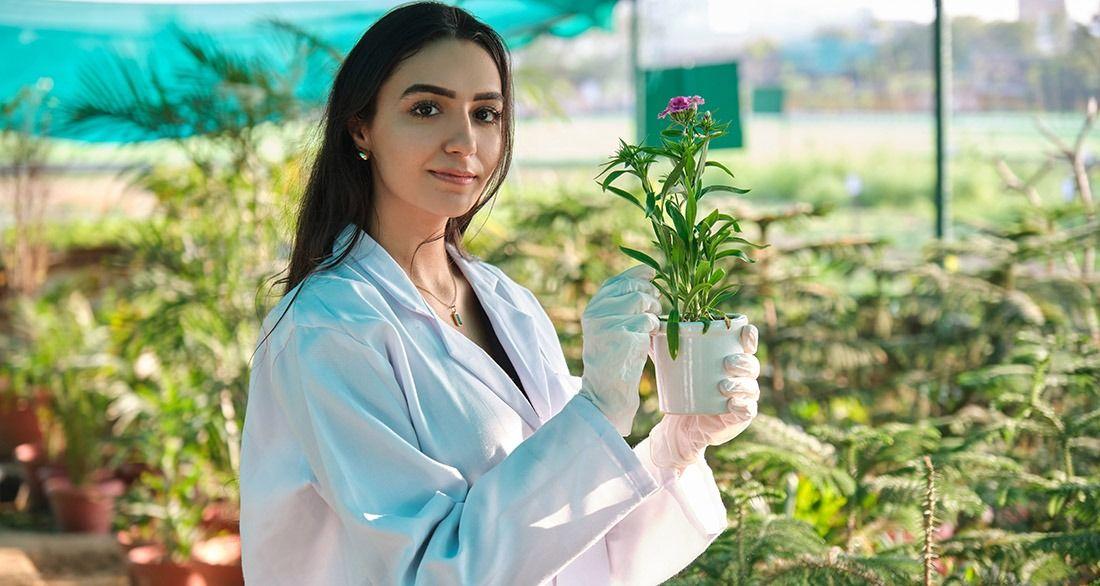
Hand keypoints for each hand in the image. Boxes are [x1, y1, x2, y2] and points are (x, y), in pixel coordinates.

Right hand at [577, 265, 661, 435]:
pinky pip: (649, 319)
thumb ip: (619, 308)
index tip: (652, 274)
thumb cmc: (613, 360)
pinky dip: (654, 328)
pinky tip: (648, 338)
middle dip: (649, 293)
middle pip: (631, 287)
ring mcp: (609, 321)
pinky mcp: (624, 332)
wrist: (606, 390)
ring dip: (653, 310)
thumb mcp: (608, 328)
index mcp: (592, 308)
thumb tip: (649, 284)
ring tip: (652, 325)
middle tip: (655, 307)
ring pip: (642, 300)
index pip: (615, 282)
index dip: (635, 274)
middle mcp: (597, 311)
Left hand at [648, 323, 760, 471]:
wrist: (682, 422)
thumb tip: (650, 324)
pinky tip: (732, 404)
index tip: (743, 332)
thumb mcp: (671, 364)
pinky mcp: (740, 416)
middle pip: (751, 363)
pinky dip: (743, 406)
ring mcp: (744, 396)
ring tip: (722, 386)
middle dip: (743, 361)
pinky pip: (748, 410)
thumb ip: (662, 344)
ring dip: (740, 384)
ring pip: (750, 387)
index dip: (750, 335)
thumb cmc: (683, 386)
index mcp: (732, 356)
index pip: (748, 341)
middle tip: (726, 363)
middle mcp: (742, 375)